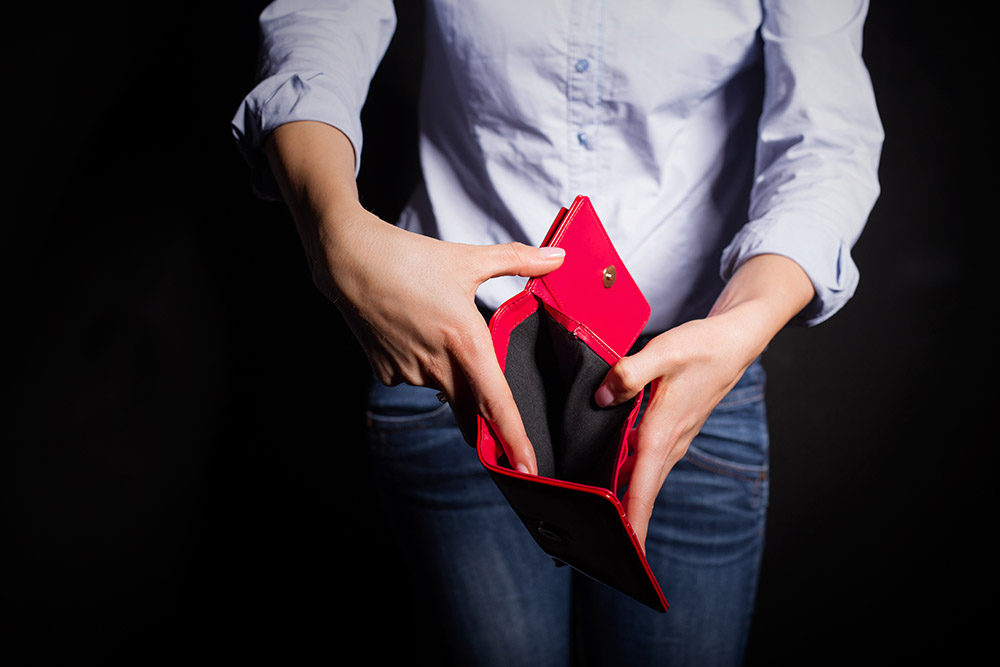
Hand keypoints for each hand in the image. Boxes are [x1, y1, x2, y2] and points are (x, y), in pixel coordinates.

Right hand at [316, 207, 564, 473]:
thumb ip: (519, 260)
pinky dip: (422, 365)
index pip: (496, 404)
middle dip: (486, 427)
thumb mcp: (469, 259)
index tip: (527, 469)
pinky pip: (415, 378)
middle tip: (502, 436)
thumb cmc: (410, 257)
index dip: (514, 440)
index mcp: (465, 342)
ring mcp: (409, 373)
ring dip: (450, 376)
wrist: (349, 259)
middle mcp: (438, 366)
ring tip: (438, 331)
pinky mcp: (386, 373)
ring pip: (443, 389)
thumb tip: (560, 255)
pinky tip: (414, 334)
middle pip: (471, 413)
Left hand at [593, 254, 814, 549]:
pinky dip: (630, 482)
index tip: (626, 554)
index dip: (632, 522)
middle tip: (598, 553)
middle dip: (625, 526)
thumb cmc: (701, 346)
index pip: (643, 487)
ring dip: (627, 506)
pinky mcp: (670, 433)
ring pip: (644, 481)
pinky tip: (610, 483)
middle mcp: (668, 443)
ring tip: (599, 529)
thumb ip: (628, 373)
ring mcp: (671, 440)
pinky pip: (647, 465)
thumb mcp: (664, 351)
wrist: (733, 343)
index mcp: (662, 431)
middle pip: (642, 494)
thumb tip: (601, 397)